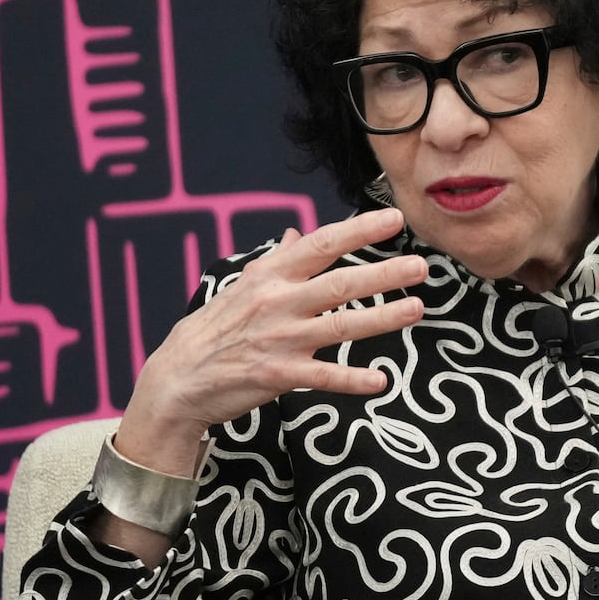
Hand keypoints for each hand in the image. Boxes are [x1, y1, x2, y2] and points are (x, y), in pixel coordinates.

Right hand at [116, 207, 426, 475]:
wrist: (178, 377)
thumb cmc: (215, 329)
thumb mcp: (242, 285)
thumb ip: (276, 260)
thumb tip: (296, 234)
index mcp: (271, 275)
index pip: (322, 244)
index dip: (359, 230)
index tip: (394, 219)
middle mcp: (278, 303)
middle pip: (339, 284)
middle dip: (383, 274)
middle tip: (420, 266)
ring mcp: (279, 339)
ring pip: (340, 327)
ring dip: (382, 319)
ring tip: (416, 309)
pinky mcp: (277, 375)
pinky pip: (324, 377)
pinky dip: (353, 380)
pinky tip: (381, 380)